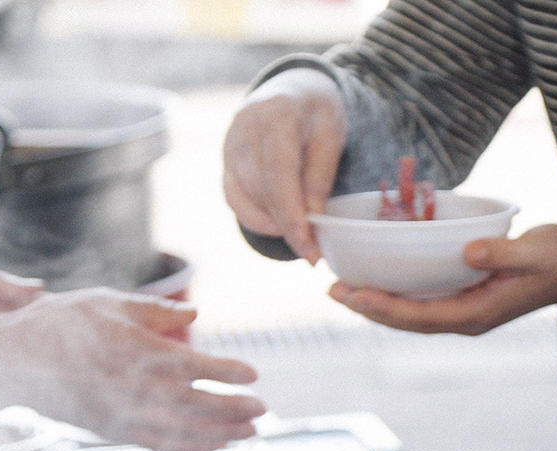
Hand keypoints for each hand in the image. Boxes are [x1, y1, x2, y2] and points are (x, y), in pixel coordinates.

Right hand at [0, 288, 265, 450]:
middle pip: (197, 404)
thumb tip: (196, 313)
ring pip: (183, 430)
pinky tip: (213, 447)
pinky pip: (159, 446)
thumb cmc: (61, 322)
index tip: (254, 374)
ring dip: (220, 434)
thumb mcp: (110, 303)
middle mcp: (136, 388)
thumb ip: (156, 312)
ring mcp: (124, 414)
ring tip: (250, 433)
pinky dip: (189, 449)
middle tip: (263, 411)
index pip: (196, 367)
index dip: (228, 373)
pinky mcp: (112, 431)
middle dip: (233, 409)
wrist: (14, 358)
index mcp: (139, 352)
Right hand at [222, 67, 346, 263]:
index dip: (291, 212)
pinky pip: (233, 197)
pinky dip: (254, 217)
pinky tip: (277, 227)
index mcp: (277, 114)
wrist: (292, 91)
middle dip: (287, 225)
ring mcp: (229, 142)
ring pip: (247, 196)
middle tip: (313, 253)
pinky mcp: (225, 158)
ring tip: (302, 239)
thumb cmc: (316, 113)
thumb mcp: (331, 135)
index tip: (307, 245)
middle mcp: (245, 126)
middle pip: (262, 188)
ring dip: (274, 223)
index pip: (279, 172)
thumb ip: (320, 175)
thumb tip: (312, 220)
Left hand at [329, 225, 556, 334]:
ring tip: (342, 289)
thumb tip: (468, 250)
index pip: (420, 316)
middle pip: (405, 320)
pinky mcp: (464, 299)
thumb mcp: (534, 251)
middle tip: (331, 289)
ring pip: (409, 314)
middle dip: (368, 308)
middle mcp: (465, 319)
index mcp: (477, 314)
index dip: (384, 307)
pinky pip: (420, 302)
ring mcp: (464, 311)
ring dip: (375, 304)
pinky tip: (376, 280)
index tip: (355, 293)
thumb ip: (502, 251)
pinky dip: (394, 294)